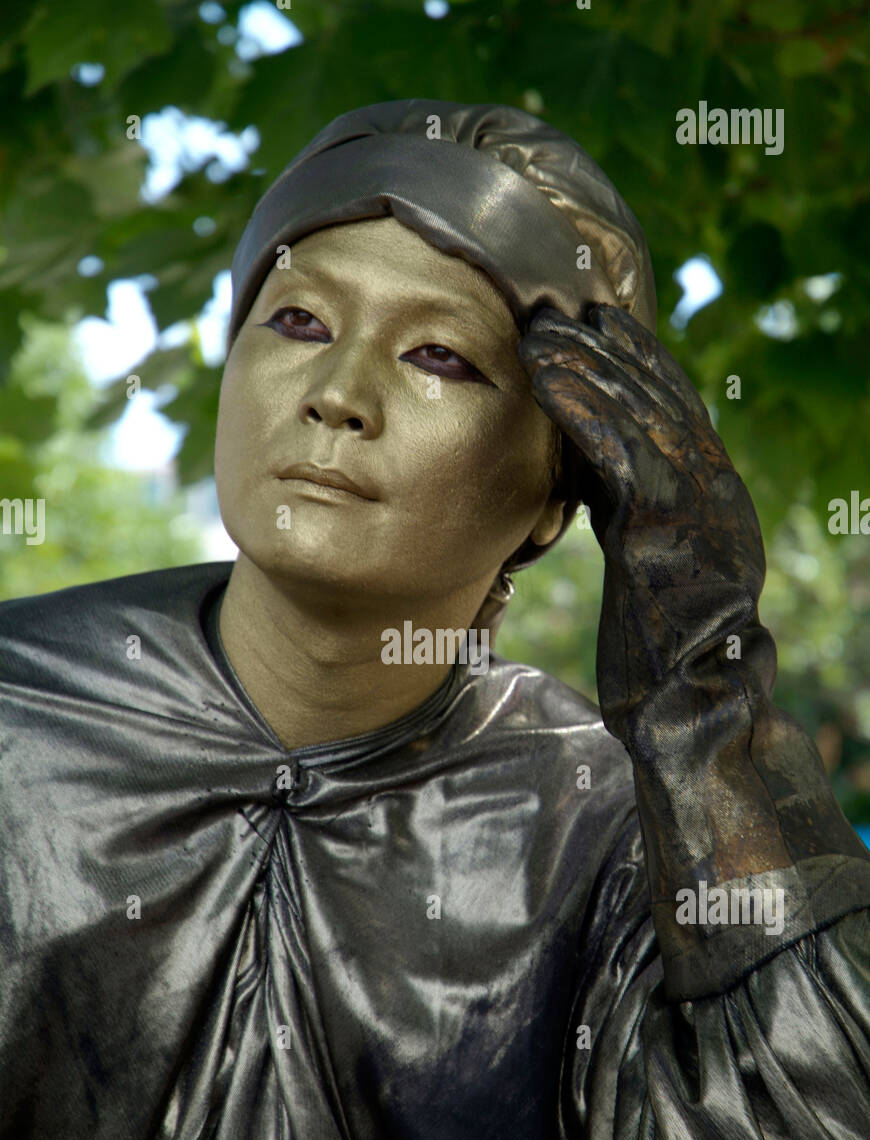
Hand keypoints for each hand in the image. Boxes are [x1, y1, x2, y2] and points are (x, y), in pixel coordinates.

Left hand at [519, 303, 768, 750]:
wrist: (693, 706)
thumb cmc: (661, 655)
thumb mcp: (647, 567)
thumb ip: (631, 517)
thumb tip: (593, 482)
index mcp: (713, 500)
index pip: (674, 415)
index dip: (637, 366)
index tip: (600, 329)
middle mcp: (715, 491)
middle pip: (660, 401)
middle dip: (610, 352)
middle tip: (563, 309)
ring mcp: (698, 507)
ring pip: (641, 416)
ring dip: (588, 366)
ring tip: (542, 329)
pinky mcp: (668, 529)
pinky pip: (621, 454)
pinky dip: (584, 409)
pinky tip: (548, 378)